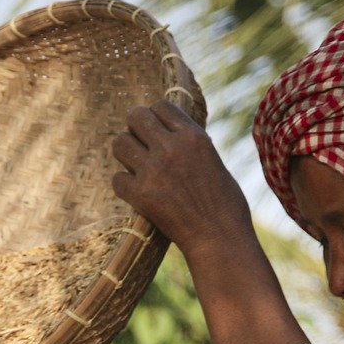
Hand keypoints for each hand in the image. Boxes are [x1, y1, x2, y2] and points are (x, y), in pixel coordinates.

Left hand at [111, 100, 253, 254]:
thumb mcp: (214, 161)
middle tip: (142, 144)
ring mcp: (153, 171)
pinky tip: (137, 192)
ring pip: (119, 144)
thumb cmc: (225, 204)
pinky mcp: (140, 195)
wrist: (219, 238)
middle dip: (136, 128)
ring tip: (136, 166)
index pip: (161, 105)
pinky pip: (117, 179)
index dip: (156, 116)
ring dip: (126, 154)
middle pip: (135, 116)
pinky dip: (125, 185)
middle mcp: (171, 148)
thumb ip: (190, 145)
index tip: (158, 130)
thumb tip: (171, 133)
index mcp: (194, 136)